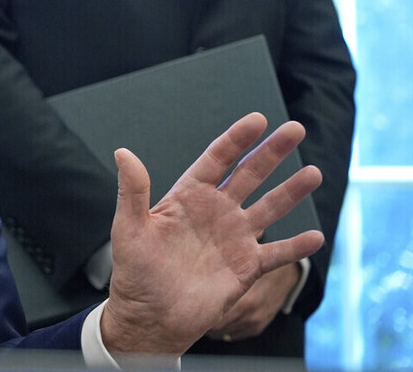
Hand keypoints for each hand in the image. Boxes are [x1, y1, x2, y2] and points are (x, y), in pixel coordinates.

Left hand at [100, 113, 322, 356]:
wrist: (150, 317)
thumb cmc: (134, 272)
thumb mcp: (129, 228)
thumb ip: (132, 190)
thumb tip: (122, 152)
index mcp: (188, 197)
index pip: (216, 160)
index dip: (236, 139)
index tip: (257, 120)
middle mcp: (215, 212)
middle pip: (249, 174)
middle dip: (272, 152)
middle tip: (295, 129)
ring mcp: (233, 238)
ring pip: (269, 208)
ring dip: (291, 192)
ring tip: (313, 173)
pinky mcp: (246, 267)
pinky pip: (276, 254)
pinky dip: (296, 247)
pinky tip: (315, 236)